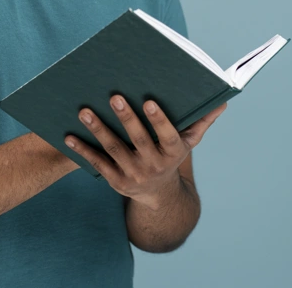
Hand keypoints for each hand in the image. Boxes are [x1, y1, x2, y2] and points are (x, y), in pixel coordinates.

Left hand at [64, 97, 225, 208]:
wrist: (159, 194)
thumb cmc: (172, 156)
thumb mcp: (189, 142)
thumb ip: (202, 121)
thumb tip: (224, 100)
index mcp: (173, 152)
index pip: (167, 136)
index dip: (159, 120)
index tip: (150, 101)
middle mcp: (154, 165)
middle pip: (138, 140)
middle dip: (126, 118)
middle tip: (114, 96)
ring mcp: (133, 174)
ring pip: (114, 149)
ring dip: (98, 130)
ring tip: (84, 110)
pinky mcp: (115, 181)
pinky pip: (97, 163)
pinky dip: (82, 150)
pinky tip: (68, 136)